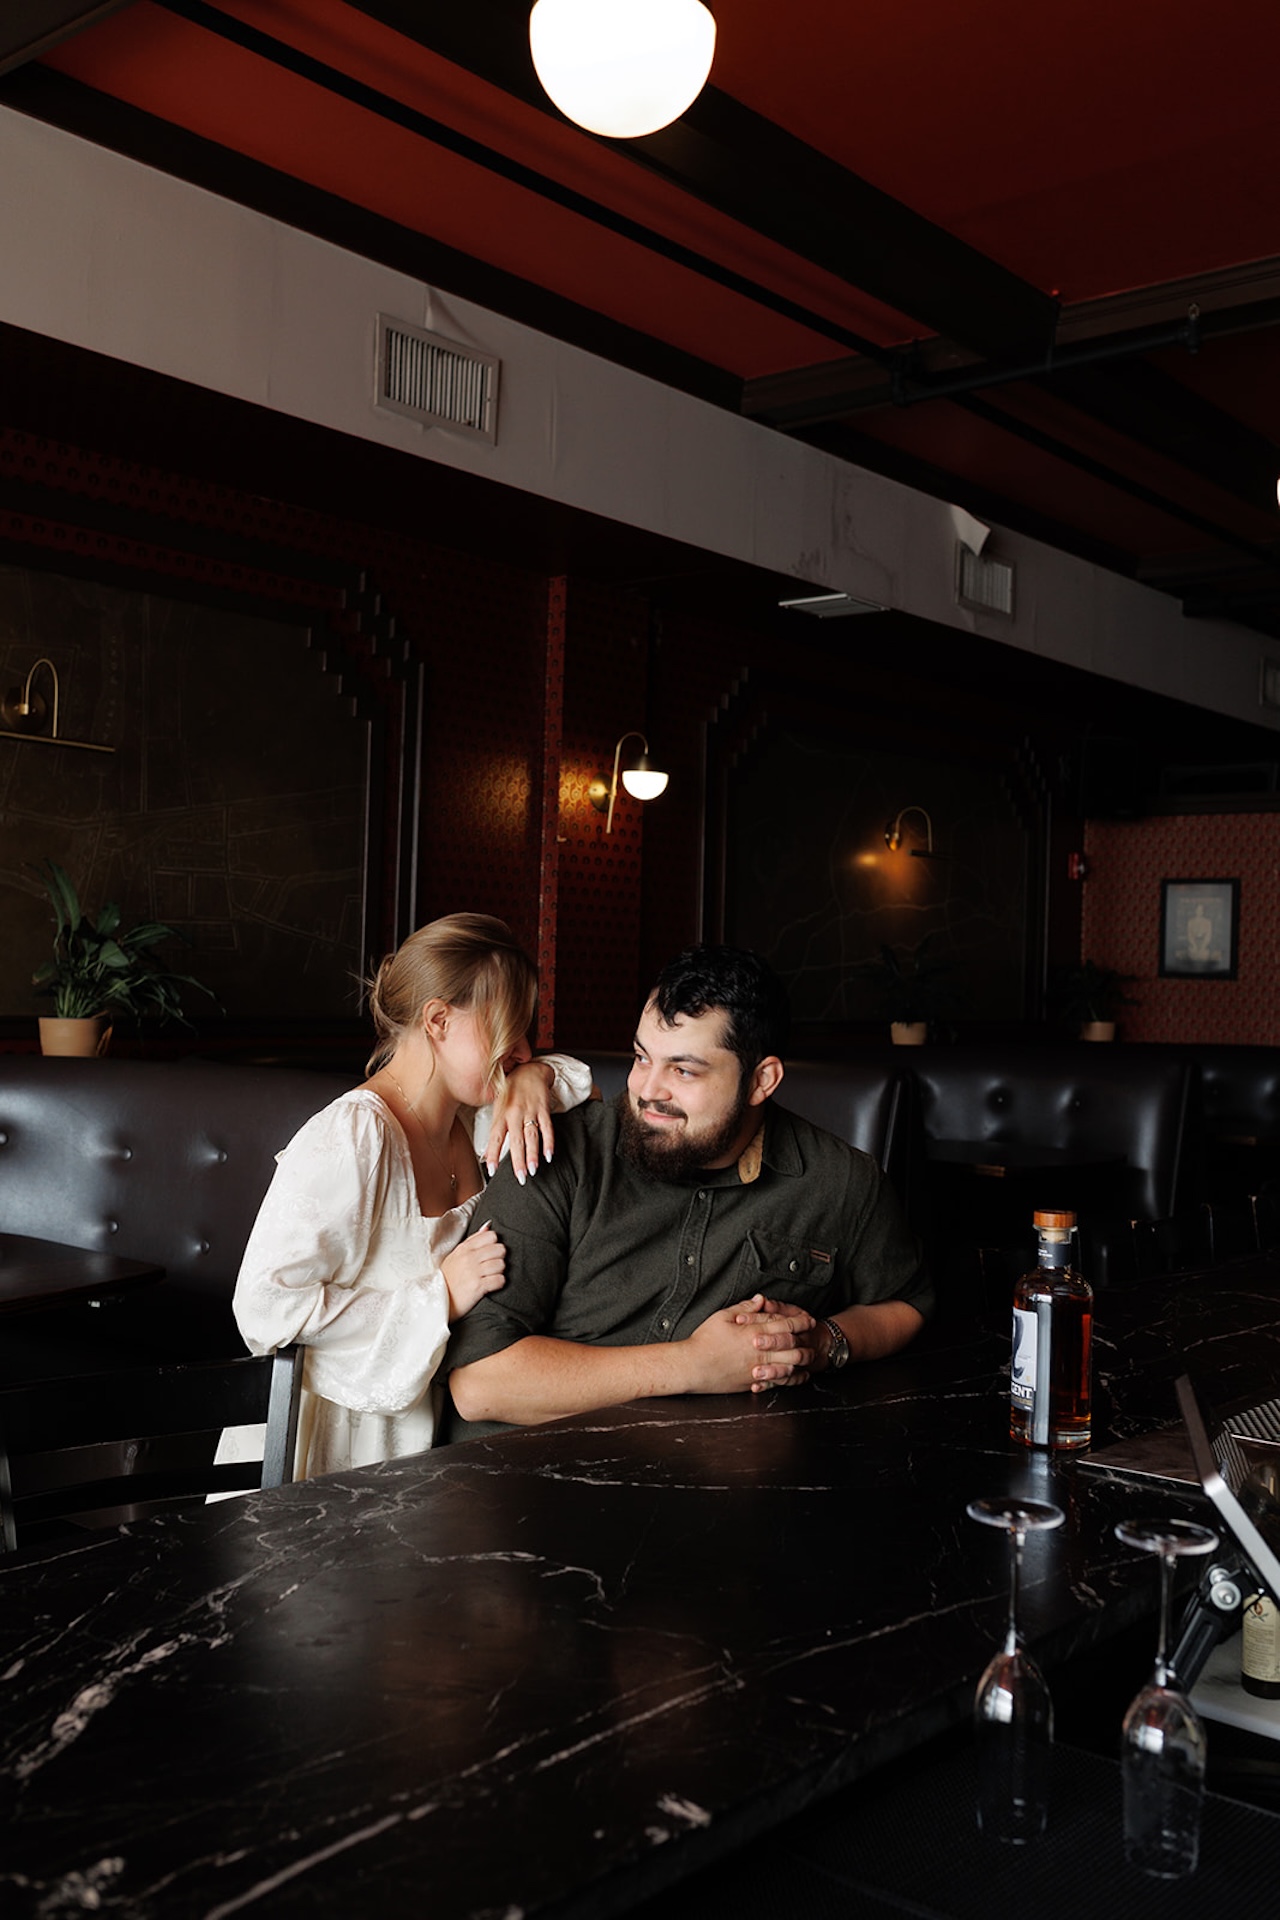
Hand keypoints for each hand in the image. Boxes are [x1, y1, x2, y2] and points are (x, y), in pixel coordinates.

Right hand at [441, 1224, 506, 1321]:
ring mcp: (473, 1272)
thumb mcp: (456, 1255)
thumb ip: (473, 1240)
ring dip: (499, 1271)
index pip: (491, 1236)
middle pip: (500, 1249)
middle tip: (492, 1266)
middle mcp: (469, 1258)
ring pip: (501, 1264)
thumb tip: (488, 1226)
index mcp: (464, 1248)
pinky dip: (498, 1283)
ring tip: (491, 1276)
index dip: (494, 1245)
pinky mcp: (478, 1286)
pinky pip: (500, 1280)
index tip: (490, 1254)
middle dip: (499, 1258)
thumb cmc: (448, 1278)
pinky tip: (491, 1285)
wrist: (436, 1300)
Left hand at [483, 1061, 555, 1180]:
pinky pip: (547, 1127)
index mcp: (501, 1114)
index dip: (492, 1154)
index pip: (495, 1137)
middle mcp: (514, 1113)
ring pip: (531, 1136)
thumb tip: (487, 1152)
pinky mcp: (543, 1108)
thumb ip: (496, 1128)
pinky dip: (549, 1142)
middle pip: (515, 1140)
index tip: (491, 1170)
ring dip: (533, 1155)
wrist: (529, 1071)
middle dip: (517, 1161)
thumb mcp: (498, 1107)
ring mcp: (530, 1111)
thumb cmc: (511, 1091)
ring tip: (533, 1171)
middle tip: (519, 1178)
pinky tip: (549, 1155)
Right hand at [681, 1294, 816, 1394]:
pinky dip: (790, 1378)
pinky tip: (795, 1376)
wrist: (693, 1367)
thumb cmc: (704, 1341)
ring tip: (809, 1357)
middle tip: (813, 1338)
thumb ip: (745, 1308)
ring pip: (789, 1366)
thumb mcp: (722, 1316)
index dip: (801, 1321)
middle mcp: (760, 1352)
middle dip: (807, 1341)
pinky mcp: (753, 1382)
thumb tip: (761, 1300)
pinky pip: (778, 1382)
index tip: (808, 1319)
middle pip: (794, 1347)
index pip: (785, 1325)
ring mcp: (758, 1369)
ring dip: (802, 1361)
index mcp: (755, 1332)